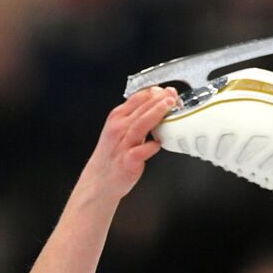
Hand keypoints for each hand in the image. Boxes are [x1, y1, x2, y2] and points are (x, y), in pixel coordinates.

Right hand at [81, 86, 177, 200]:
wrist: (99, 180)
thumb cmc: (112, 156)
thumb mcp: (119, 130)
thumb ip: (136, 118)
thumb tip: (157, 107)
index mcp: (118, 117)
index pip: (137, 98)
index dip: (154, 93)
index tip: (168, 91)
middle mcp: (119, 128)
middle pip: (141, 108)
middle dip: (159, 99)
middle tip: (173, 94)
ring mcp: (123, 144)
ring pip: (141, 124)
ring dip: (156, 113)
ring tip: (170, 106)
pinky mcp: (128, 161)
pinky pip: (142, 151)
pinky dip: (152, 146)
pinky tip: (159, 142)